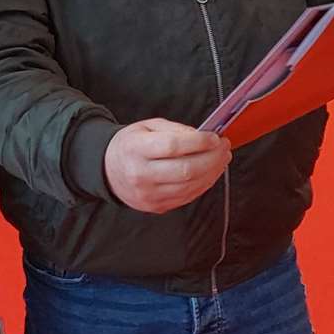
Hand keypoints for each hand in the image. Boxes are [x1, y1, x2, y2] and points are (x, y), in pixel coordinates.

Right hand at [103, 118, 229, 213]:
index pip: (173, 146)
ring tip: (221, 159)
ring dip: (213, 172)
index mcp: (135, 149)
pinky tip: (211, 172)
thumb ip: (175, 129)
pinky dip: (204, 184)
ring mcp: (148, 194)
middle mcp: (140, 174)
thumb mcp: (147, 127)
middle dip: (212, 158)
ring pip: (190, 186)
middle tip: (224, 148)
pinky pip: (187, 197)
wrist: (108, 170)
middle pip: (186, 170)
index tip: (214, 137)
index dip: (199, 142)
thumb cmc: (131, 145)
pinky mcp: (156, 207)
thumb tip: (203, 136)